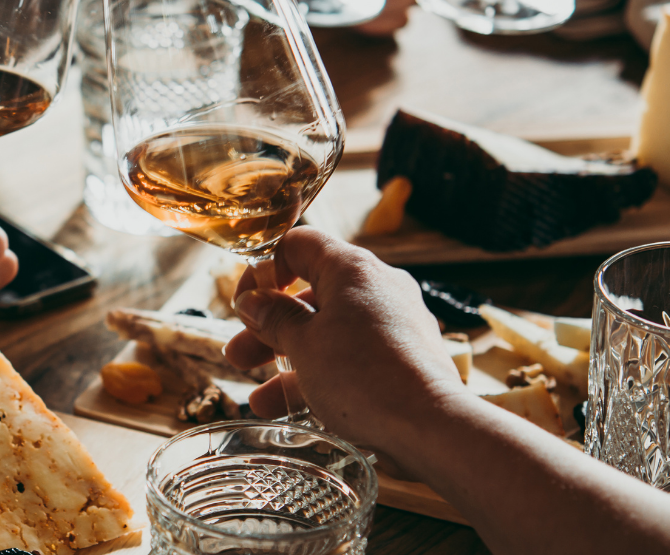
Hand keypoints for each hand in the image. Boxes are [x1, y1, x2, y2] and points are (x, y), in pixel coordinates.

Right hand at [222, 227, 465, 455]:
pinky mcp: (405, 356)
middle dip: (270, 327)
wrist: (430, 425)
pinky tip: (293, 411)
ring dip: (290, 360)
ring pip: (330, 331)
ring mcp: (395, 322)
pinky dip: (323, 377)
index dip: (264, 268)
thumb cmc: (363, 377)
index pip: (298, 244)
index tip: (245, 302)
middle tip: (240, 353)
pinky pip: (354, 357)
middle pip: (311, 293)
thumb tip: (253, 301)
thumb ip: (274, 319)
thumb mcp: (304, 345)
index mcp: (352, 268)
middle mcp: (378, 287)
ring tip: (260, 398)